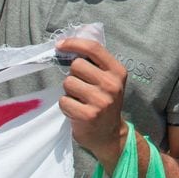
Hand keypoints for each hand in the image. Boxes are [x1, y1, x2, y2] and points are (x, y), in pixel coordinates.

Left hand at [57, 39, 128, 168]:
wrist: (109, 134)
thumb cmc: (104, 101)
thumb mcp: (108, 79)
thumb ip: (95, 63)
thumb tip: (67, 45)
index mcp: (118, 71)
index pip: (93, 48)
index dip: (74, 43)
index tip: (60, 44)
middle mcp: (112, 84)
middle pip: (76, 65)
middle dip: (74, 75)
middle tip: (81, 87)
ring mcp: (101, 101)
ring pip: (68, 83)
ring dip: (69, 92)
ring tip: (80, 100)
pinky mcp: (88, 115)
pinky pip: (64, 101)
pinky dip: (66, 105)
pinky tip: (77, 111)